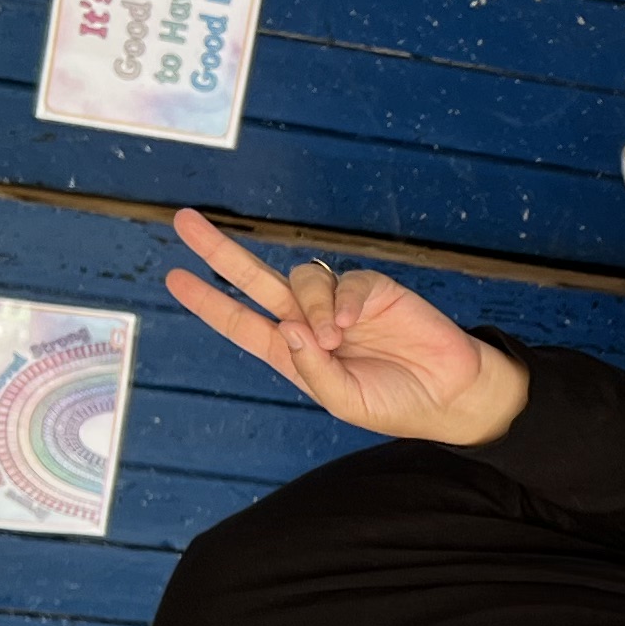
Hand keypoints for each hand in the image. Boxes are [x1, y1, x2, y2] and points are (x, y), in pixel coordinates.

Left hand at [166, 208, 530, 445]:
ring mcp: (340, 303)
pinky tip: (351, 326)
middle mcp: (310, 322)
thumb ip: (313, 370)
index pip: (241, 322)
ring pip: (303, 278)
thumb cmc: (394, 403)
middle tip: (185, 222)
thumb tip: (289, 327)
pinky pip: (347, 283)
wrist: (450, 394)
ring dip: (311, 306)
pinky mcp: (374, 288)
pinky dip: (344, 302)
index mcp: (294, 353)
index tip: (175, 277)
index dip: (209, 301)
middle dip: (221, 252)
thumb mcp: (345, 401)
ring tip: (335, 338)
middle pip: (256, 279)